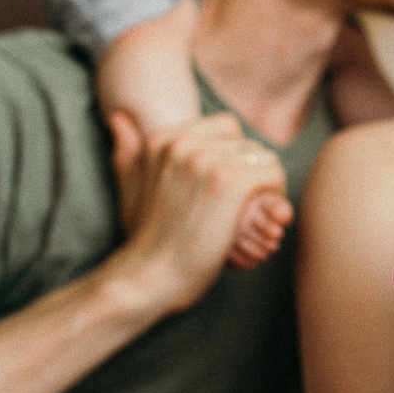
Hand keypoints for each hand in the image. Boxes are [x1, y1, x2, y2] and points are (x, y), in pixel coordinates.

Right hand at [107, 111, 286, 313]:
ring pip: (265, 158)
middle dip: (254, 173)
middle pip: (249, 144)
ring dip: (266, 186)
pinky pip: (273, 174)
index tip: (228, 186)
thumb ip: (127, 150)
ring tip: (252, 214)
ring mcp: (206, 162)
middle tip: (244, 205)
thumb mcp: (130, 187)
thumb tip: (118, 116)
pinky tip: (260, 219)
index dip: (236, 156)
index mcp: (162, 139)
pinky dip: (275, 197)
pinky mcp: (229, 183)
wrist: (149, 276)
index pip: (227, 127)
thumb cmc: (146, 238)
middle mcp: (183, 143)